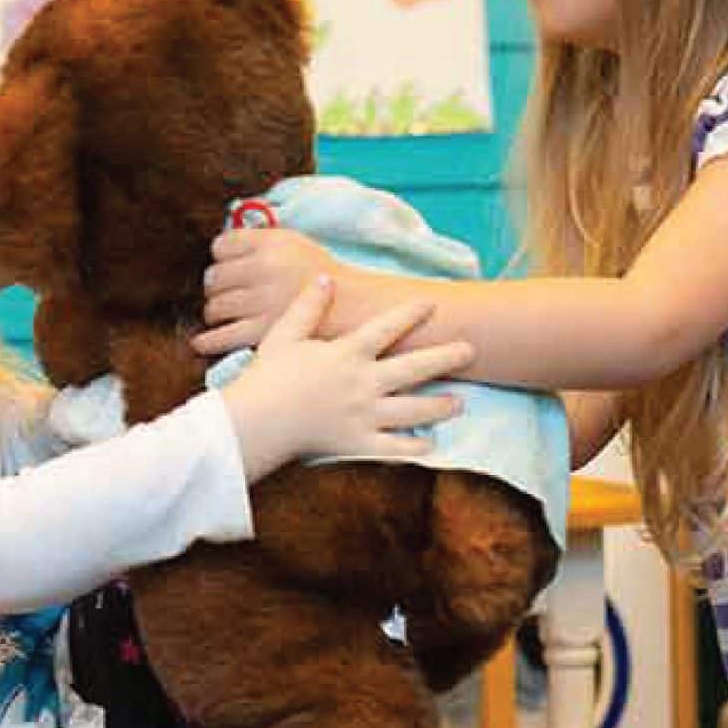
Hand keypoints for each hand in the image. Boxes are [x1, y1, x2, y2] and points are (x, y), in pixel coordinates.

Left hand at [194, 228, 342, 355]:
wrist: (354, 306)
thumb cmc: (324, 277)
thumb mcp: (296, 244)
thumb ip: (262, 242)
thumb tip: (224, 246)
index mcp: (271, 242)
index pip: (221, 246)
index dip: (220, 259)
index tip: (225, 268)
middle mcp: (263, 268)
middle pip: (214, 277)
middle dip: (216, 288)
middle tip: (224, 295)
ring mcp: (261, 300)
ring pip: (214, 307)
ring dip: (215, 312)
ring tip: (223, 316)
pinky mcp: (263, 330)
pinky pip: (221, 336)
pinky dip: (208, 340)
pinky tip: (202, 342)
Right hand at [219, 276, 474, 480]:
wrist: (255, 422)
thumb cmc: (267, 377)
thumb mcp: (284, 334)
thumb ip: (308, 307)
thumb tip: (325, 279)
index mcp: (347, 354)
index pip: (386, 328)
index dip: (411, 313)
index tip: (433, 304)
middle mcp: (363, 383)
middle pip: (414, 368)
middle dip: (446, 357)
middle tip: (471, 350)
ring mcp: (363, 415)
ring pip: (412, 411)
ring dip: (439, 406)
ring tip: (460, 403)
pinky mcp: (357, 443)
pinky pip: (392, 448)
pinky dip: (413, 448)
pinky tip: (431, 446)